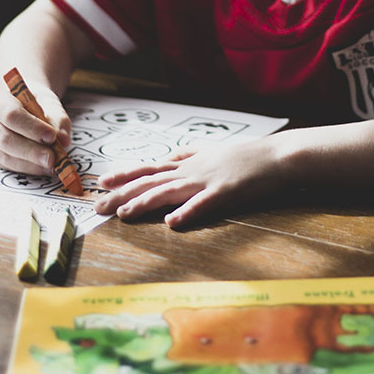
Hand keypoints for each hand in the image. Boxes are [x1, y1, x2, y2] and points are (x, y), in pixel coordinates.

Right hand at [0, 83, 71, 174]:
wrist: (23, 105)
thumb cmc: (35, 102)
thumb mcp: (48, 102)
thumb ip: (57, 118)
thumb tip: (63, 140)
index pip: (11, 115)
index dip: (31, 127)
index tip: (51, 136)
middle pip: (5, 139)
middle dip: (31, 151)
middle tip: (52, 158)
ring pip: (6, 157)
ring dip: (31, 164)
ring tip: (52, 164)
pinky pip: (10, 166)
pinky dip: (29, 169)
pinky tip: (44, 168)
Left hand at [93, 137, 285, 227]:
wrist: (276, 155)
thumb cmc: (246, 155)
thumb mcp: (213, 151)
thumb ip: (191, 153)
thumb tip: (173, 154)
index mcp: (188, 164)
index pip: (150, 169)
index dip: (124, 175)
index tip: (101, 181)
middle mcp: (191, 171)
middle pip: (151, 183)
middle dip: (122, 195)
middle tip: (97, 207)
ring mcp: (207, 181)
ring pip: (169, 192)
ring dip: (145, 203)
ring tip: (124, 214)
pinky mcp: (225, 192)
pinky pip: (203, 204)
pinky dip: (187, 212)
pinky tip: (171, 222)